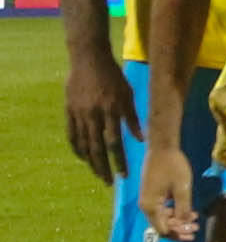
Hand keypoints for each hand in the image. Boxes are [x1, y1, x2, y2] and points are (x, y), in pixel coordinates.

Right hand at [64, 51, 139, 182]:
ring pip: (83, 144)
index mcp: (111, 111)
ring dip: (91, 161)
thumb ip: (133, 118)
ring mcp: (79, 113)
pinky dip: (77, 148)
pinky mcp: (69, 111)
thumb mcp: (128, 94)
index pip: (115, 143)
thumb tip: (141, 140)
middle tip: (109, 182)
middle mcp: (93, 115)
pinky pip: (71, 134)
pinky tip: (83, 157)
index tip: (124, 175)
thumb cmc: (113, 76)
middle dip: (103, 167)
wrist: (88, 59)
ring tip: (98, 173)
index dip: (119, 161)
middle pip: (97, 148)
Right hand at [139, 145, 200, 241]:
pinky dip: (174, 212)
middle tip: (196, 228)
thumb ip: (183, 208)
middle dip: (179, 229)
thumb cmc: (173, 166)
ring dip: (178, 221)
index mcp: (150, 206)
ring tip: (195, 219)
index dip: (178, 234)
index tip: (193, 232)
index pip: (163, 229)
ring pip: (163, 218)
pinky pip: (162, 209)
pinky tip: (189, 211)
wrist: (162, 147)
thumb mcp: (182, 188)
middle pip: (162, 226)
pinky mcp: (152, 194)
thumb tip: (185, 224)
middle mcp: (145, 206)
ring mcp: (148, 200)